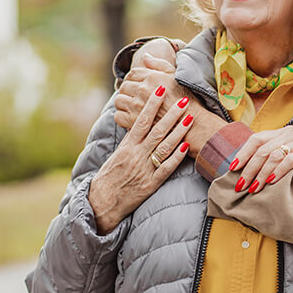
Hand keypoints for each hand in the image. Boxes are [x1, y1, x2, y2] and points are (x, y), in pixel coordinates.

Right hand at [89, 85, 193, 233]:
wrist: (102, 202)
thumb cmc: (110, 176)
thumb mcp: (118, 153)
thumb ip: (131, 139)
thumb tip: (139, 120)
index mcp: (127, 146)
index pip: (141, 120)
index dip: (152, 104)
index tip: (161, 89)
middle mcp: (136, 155)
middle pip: (157, 130)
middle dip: (171, 114)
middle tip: (184, 99)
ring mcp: (144, 169)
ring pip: (164, 147)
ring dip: (179, 131)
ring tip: (190, 117)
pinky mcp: (151, 184)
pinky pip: (166, 169)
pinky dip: (176, 157)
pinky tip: (187, 146)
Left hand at [114, 52, 183, 129]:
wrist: (191, 121)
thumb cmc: (185, 98)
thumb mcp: (175, 75)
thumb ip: (158, 64)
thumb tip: (145, 56)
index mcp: (152, 77)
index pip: (132, 73)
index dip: (132, 78)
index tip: (136, 84)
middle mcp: (143, 90)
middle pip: (124, 86)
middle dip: (128, 90)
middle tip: (134, 96)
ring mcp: (138, 106)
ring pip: (119, 100)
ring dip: (124, 103)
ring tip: (131, 106)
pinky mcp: (135, 122)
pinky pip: (118, 116)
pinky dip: (122, 116)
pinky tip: (130, 117)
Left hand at [230, 126, 292, 193]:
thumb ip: (276, 157)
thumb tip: (251, 173)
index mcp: (284, 133)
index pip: (256, 139)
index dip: (243, 153)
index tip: (233, 169)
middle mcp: (291, 134)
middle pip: (262, 150)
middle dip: (249, 169)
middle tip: (241, 186)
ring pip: (274, 155)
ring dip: (261, 174)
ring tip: (254, 188)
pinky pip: (291, 160)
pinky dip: (279, 171)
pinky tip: (272, 182)